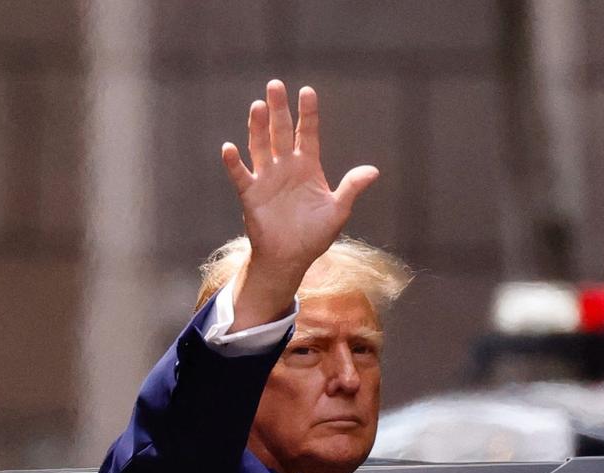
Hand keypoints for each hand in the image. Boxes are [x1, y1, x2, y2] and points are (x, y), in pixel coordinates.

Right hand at [221, 80, 378, 330]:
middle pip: (280, 131)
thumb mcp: (338, 210)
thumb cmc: (315, 234)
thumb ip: (352, 188)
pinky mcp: (251, 194)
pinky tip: (230, 148)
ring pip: (260, 146)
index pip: (307, 133)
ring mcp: (266, 178)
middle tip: (275, 84)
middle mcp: (285, 166)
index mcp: (307, 166)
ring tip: (258, 106)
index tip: (307, 91)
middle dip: (278, 109)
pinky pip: (241, 175)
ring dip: (257, 127)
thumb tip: (374, 171)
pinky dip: (234, 163)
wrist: (291, 257)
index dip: (307, 113)